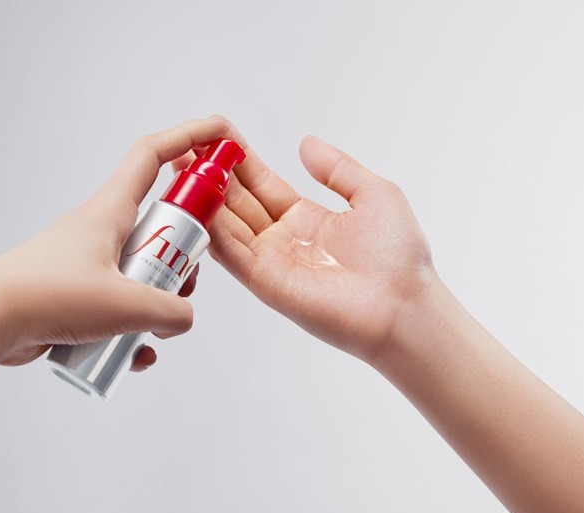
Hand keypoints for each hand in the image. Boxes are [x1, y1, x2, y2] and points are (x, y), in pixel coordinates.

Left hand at [0, 116, 228, 365]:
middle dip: (180, 259)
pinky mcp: (73, 296)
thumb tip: (182, 319)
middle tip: (183, 284)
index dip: (189, 139)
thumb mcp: (128, 305)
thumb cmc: (49, 296)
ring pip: (139, 274)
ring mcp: (85, 263)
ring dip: (155, 303)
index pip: (154, 157)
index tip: (219, 138)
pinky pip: (115, 309)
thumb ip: (172, 312)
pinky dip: (129, 331)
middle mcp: (98, 231)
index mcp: (110, 212)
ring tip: (150, 332)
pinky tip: (132, 356)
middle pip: (157, 228)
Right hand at [196, 130, 433, 364]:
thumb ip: (336, 167)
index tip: (216, 136)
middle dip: (211, 175)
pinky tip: (193, 203)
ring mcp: (271, 262)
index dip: (238, 160)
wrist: (403, 306)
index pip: (261, 183)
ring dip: (203, 198)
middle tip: (185, 147)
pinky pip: (230, 252)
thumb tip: (306, 142)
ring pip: (226, 224)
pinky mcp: (265, 282)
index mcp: (307, 218)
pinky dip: (210, 228)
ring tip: (180, 167)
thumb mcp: (374, 194)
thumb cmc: (399, 258)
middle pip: (237, 202)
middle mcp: (284, 239)